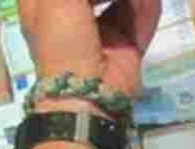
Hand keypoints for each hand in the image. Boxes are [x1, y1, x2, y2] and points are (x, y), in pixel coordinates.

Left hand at [19, 0, 161, 97]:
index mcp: (46, 3)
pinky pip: (140, 18)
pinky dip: (146, 7)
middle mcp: (74, 12)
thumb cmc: (63, 42)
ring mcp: (102, 29)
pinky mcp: (127, 43)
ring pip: (122, 0)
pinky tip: (148, 0)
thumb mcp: (59, 0)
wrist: (89, 94)